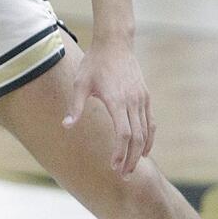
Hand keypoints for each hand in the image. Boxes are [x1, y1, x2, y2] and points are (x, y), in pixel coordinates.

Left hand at [62, 38, 155, 176]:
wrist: (115, 43)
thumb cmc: (94, 63)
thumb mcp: (80, 83)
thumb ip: (75, 106)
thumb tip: (66, 126)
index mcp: (117, 100)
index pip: (123, 133)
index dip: (120, 152)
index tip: (113, 166)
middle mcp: (133, 101)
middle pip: (137, 137)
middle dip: (131, 159)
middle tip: (123, 175)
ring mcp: (142, 99)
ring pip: (146, 132)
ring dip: (140, 152)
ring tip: (131, 167)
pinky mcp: (146, 96)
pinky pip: (150, 122)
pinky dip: (149, 138)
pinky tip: (143, 149)